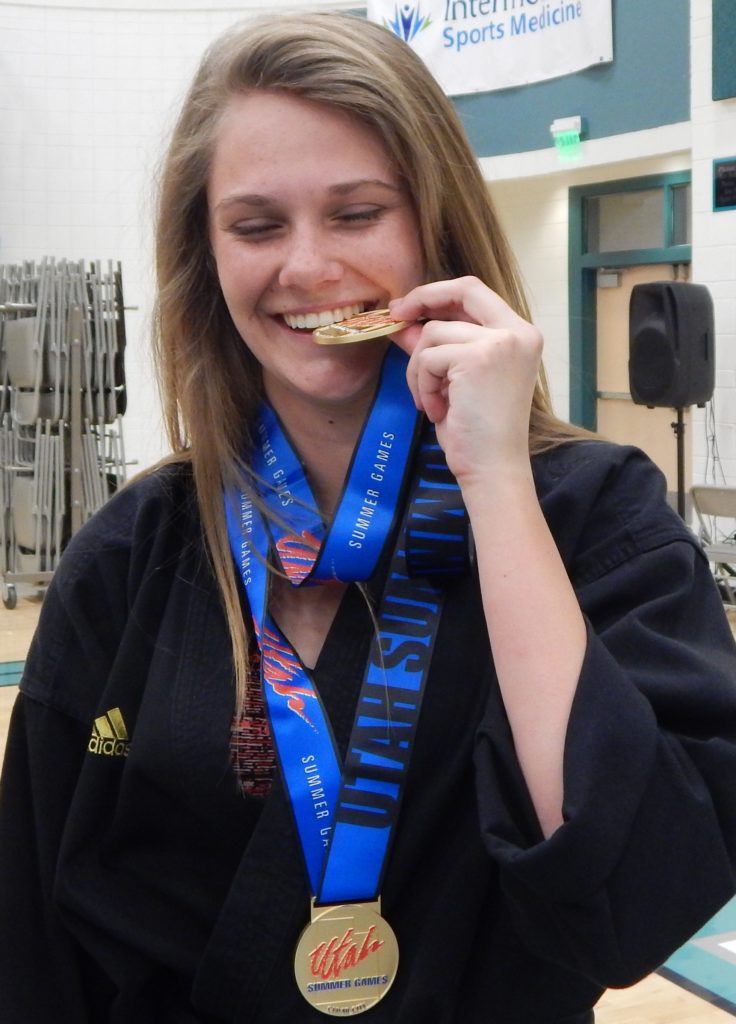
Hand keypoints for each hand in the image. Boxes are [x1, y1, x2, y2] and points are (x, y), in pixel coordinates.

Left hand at [389, 277, 542, 484]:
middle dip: (423, 298)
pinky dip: (423, 386)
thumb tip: (403, 323)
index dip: (439, 294)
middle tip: (395, 316)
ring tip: (431, 402)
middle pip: (463, 290)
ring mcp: (500, 343)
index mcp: (520, 335)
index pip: (476, 293)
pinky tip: (438, 411)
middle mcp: (517, 333)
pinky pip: (428, 359)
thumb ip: (436, 347)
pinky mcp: (478, 357)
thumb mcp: (454, 381)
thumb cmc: (477, 433)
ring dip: (420, 370)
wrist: (492, 468)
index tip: (410, 307)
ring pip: (434, 333)